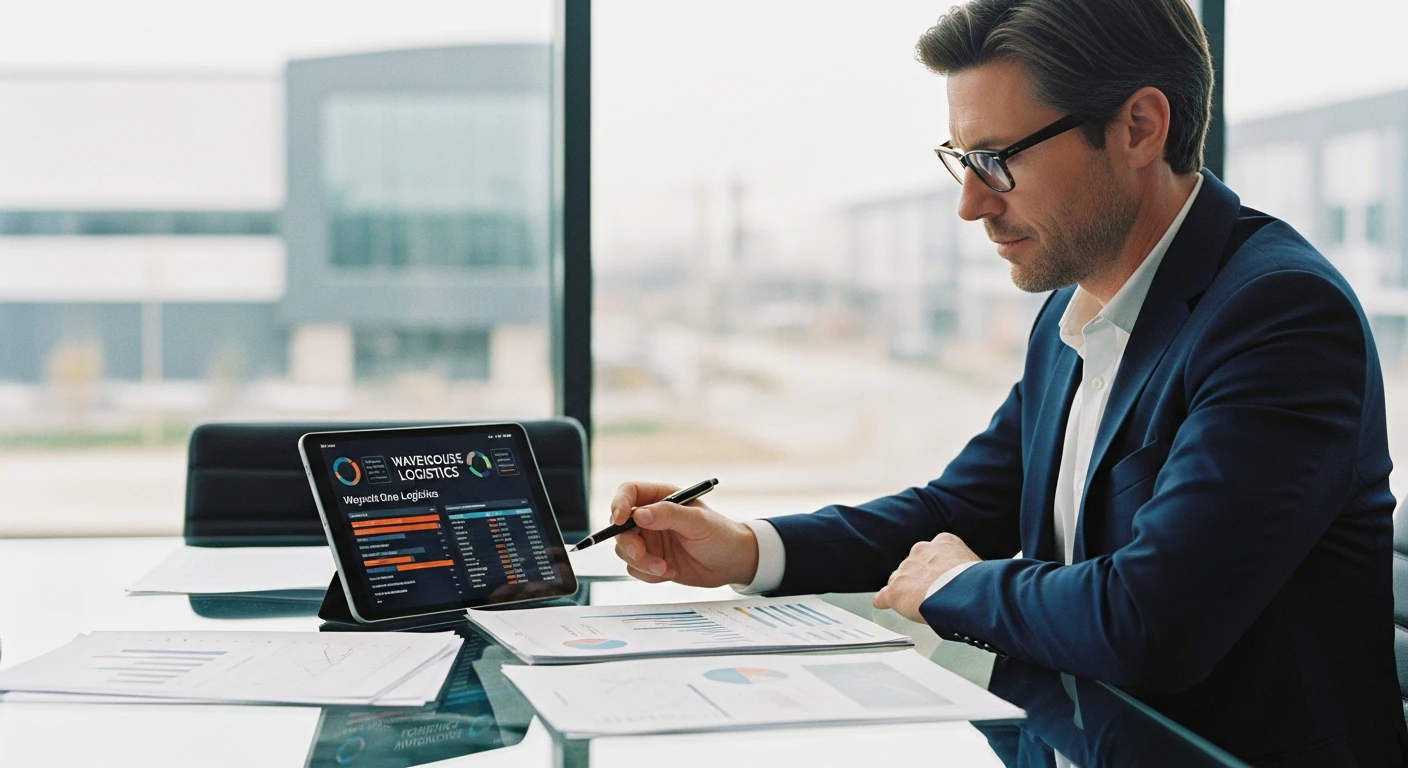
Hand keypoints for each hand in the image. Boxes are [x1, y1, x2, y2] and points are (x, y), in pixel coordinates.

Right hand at [609, 481, 759, 587]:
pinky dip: (648, 574)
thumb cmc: (720, 535)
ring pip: (624, 550)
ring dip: (641, 562)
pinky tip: (670, 571)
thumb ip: (669, 515)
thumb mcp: (698, 522)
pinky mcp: (651, 560)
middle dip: (628, 543)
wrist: (731, 563)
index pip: (629, 492)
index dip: (619, 504)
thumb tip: (639, 514)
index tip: (619, 520)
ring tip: (665, 567)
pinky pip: (635, 568)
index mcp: (661, 497)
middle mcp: (651, 517)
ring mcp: (649, 540)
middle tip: (641, 555)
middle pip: (620, 526)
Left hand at [872, 533, 980, 622]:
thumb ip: (964, 567)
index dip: (935, 567)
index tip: (940, 577)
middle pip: (913, 565)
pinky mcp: (896, 590)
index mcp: (942, 542)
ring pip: (900, 580)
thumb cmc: (975, 583)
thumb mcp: (975, 564)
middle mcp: (921, 551)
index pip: (932, 552)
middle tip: (931, 593)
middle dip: (919, 578)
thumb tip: (972, 580)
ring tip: (920, 605)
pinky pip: (883, 596)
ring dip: (907, 590)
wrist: (963, 593)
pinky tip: (883, 604)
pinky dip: (883, 601)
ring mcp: (906, 570)